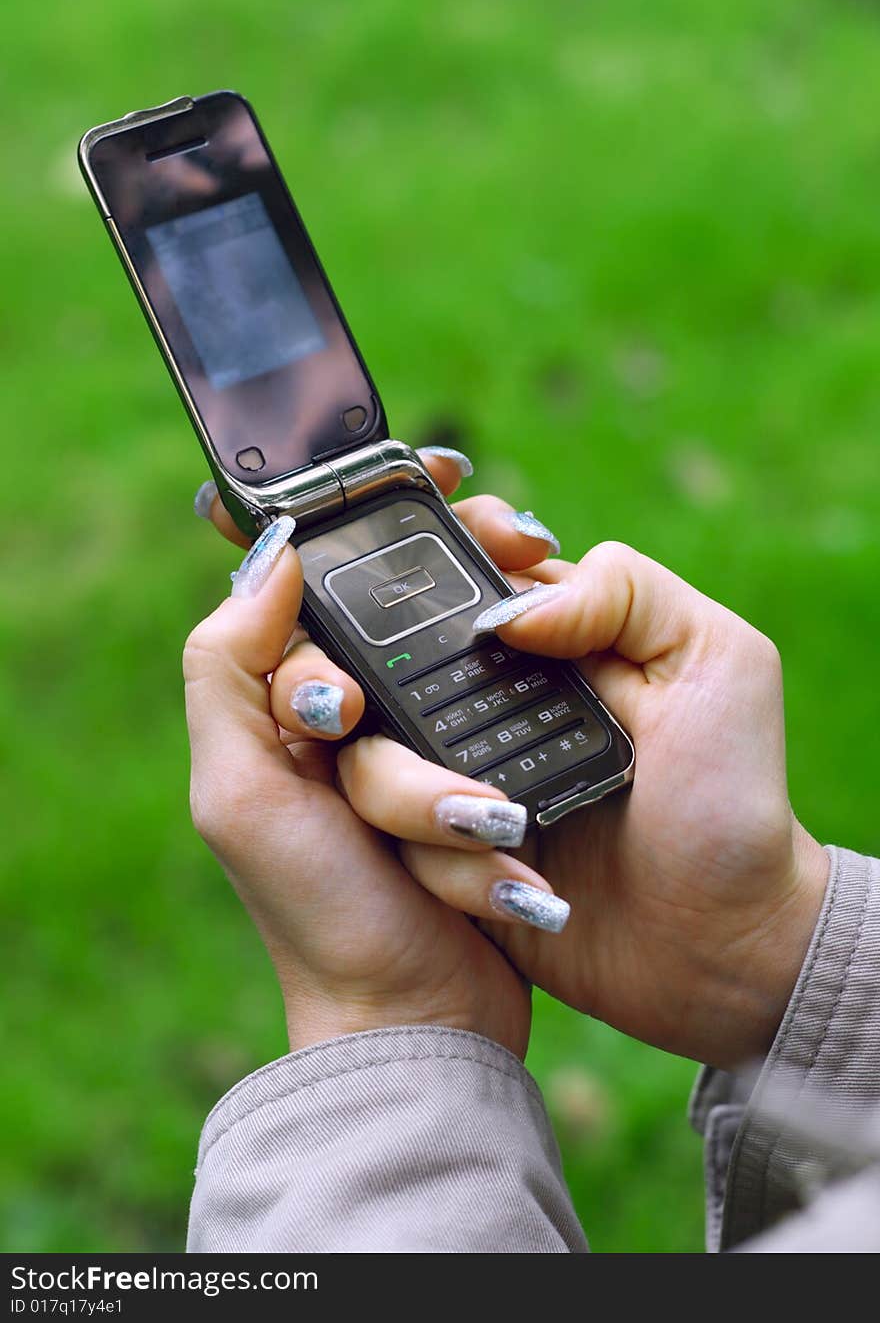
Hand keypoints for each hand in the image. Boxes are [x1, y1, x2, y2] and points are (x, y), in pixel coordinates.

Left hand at [184, 450, 572, 1058]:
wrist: (414, 1022)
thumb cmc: (319, 913)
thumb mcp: (240, 793)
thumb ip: (227, 669)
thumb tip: (274, 555)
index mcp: (283, 705)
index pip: (320, 588)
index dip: (370, 526)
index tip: (437, 479)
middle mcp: (353, 715)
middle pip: (404, 632)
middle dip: (445, 639)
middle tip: (495, 628)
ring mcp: (421, 747)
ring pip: (462, 697)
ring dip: (460, 768)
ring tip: (475, 830)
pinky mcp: (481, 779)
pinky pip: (502, 748)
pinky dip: (507, 784)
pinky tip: (514, 826)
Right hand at [327, 534, 829, 1068]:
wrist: (723, 947)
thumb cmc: (733, 800)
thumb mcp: (716, 662)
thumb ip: (624, 593)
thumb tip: (505, 611)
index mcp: (542, 641)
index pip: (449, 576)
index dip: (417, 572)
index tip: (454, 621)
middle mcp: (482, 703)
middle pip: (374, 671)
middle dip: (366, 699)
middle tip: (386, 727)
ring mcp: (454, 782)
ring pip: (370, 767)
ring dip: (423, 800)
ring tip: (513, 832)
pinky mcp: (441, 861)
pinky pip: (396, 852)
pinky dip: (458, 873)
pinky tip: (526, 894)